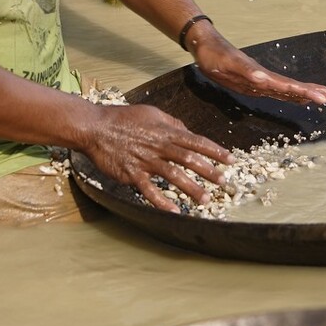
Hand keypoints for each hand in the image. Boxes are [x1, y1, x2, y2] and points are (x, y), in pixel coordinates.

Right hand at [79, 104, 233, 212]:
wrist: (95, 127)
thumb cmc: (123, 118)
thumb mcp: (152, 113)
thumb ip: (172, 123)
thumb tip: (187, 131)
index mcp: (166, 132)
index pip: (196, 141)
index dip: (215, 151)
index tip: (230, 160)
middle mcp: (159, 146)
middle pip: (189, 159)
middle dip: (209, 171)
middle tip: (225, 182)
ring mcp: (146, 161)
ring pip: (173, 175)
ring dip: (191, 188)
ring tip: (205, 199)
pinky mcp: (132, 173)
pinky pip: (149, 190)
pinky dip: (161, 202)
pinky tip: (174, 212)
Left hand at [190, 26, 325, 105]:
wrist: (205, 46)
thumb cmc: (214, 55)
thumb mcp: (227, 64)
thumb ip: (246, 71)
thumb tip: (263, 78)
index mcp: (262, 75)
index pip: (288, 85)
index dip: (306, 92)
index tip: (323, 97)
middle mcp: (265, 78)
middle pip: (294, 86)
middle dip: (314, 92)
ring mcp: (261, 80)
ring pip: (289, 89)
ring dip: (307, 94)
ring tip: (325, 98)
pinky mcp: (255, 82)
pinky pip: (277, 90)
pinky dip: (291, 95)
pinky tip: (299, 98)